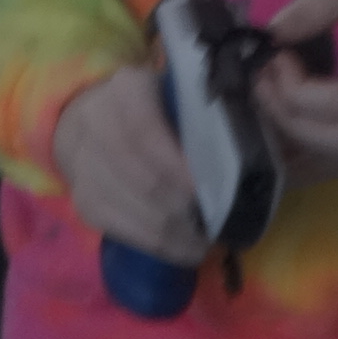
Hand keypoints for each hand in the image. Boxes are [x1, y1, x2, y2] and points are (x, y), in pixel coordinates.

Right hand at [50, 65, 205, 262]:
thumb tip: (255, 139)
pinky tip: (184, 248)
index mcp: (126, 89)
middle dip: (184, 206)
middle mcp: (95, 123)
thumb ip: (212, 112)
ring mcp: (82, 164)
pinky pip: (120, 229)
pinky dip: (156, 244)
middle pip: (143, 178)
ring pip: (133, 209)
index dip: (178, 166)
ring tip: (207, 240)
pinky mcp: (82, 199)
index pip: (146, 132)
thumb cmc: (154, 109)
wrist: (88, 121)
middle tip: (220, 221)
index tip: (213, 190)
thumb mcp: (179, 94)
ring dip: (174, 232)